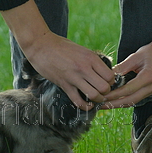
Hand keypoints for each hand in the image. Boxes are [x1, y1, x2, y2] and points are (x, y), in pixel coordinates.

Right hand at [0, 0, 114, 110]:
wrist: (40, 45)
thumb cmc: (60, 46)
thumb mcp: (81, 49)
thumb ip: (91, 60)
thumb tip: (101, 72)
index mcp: (91, 58)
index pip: (110, 76)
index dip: (111, 82)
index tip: (106, 83)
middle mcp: (84, 68)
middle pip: (105, 88)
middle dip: (105, 93)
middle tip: (102, 92)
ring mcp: (74, 77)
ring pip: (94, 95)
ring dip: (97, 100)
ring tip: (95, 99)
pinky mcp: (64, 84)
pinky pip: (78, 101)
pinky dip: (85, 106)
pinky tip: (86, 104)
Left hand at [101, 41, 151, 108]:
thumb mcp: (136, 56)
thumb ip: (122, 67)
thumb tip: (108, 76)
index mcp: (148, 77)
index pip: (127, 90)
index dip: (113, 95)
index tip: (101, 96)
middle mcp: (151, 86)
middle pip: (130, 101)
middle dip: (114, 104)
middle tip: (100, 105)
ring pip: (132, 101)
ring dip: (118, 104)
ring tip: (105, 105)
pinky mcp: (150, 90)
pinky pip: (136, 98)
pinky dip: (124, 101)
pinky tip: (115, 100)